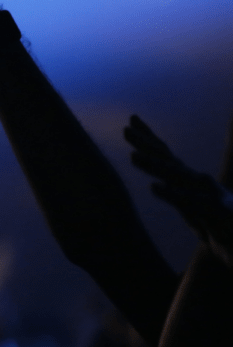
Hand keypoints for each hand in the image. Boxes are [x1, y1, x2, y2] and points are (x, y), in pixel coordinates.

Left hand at [125, 115, 232, 264]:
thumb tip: (161, 184)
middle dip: (147, 144)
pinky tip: (155, 187)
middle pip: (169, 160)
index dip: (150, 138)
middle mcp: (199, 183)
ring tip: (133, 157)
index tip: (132, 120)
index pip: (167, 155)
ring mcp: (209, 194)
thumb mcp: (193, 211)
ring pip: (178, 176)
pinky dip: (173, 194)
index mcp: (189, 181)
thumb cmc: (221, 226)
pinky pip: (192, 201)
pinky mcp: (220, 212)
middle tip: (125, 130)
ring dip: (155, 166)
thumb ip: (179, 197)